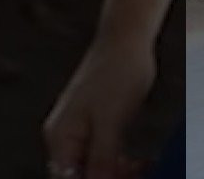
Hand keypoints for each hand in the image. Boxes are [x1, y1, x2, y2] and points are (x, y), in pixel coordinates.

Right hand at [43, 38, 155, 178]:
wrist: (128, 39)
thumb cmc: (117, 72)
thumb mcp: (111, 122)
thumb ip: (101, 158)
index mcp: (61, 136)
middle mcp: (65, 136)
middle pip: (81, 175)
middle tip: (136, 176)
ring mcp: (81, 130)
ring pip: (96, 167)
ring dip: (118, 174)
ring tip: (142, 170)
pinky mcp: (98, 124)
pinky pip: (106, 154)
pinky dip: (122, 162)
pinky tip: (141, 163)